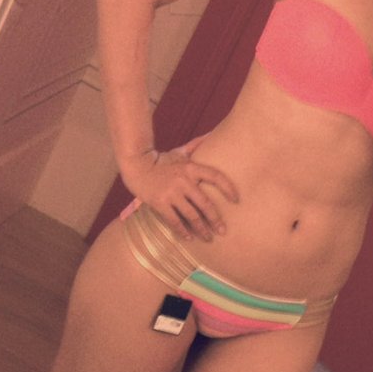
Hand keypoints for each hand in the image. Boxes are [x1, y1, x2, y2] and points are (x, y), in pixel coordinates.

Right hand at [121, 135, 238, 239]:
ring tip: (208, 238)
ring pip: (192, 215)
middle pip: (205, 203)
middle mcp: (183, 180)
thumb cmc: (161, 161)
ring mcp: (171, 193)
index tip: (236, 200)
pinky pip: (174, 221)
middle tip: (223, 231)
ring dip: (202, 229)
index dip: (228, 188)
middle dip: (216, 219)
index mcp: (191, 168)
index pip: (215, 176)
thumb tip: (213, 133)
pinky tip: (190, 238)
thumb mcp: (180, 152)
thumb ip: (196, 145)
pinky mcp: (160, 203)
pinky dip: (183, 231)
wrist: (136, 166)